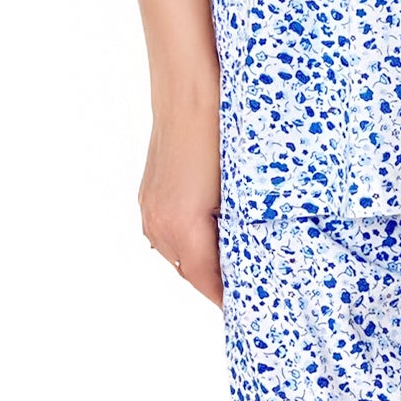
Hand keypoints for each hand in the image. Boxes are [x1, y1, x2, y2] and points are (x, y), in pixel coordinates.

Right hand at [139, 102, 223, 306]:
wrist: (189, 90)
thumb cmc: (220, 133)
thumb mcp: (236, 189)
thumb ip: (237, 229)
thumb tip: (251, 254)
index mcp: (182, 227)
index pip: (205, 280)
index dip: (225, 298)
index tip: (243, 310)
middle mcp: (158, 223)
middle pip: (188, 271)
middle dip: (214, 282)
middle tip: (243, 290)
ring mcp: (149, 206)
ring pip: (174, 252)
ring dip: (198, 262)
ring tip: (227, 266)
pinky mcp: (149, 191)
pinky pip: (166, 230)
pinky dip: (185, 241)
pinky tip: (206, 234)